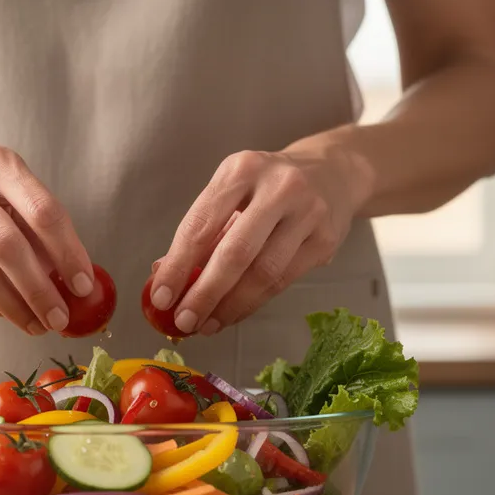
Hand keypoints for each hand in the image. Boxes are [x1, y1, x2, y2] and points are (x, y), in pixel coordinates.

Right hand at [0, 136, 95, 334]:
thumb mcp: (8, 181)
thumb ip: (37, 222)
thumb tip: (73, 277)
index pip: (43, 212)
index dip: (68, 253)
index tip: (83, 286)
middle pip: (9, 247)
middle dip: (40, 291)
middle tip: (61, 318)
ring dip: (14, 306)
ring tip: (37, 325)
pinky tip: (6, 314)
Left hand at [149, 149, 368, 335]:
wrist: (333, 172)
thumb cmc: (268, 187)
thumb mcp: (232, 192)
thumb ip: (201, 231)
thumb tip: (162, 275)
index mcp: (241, 169)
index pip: (202, 224)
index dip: (178, 265)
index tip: (161, 296)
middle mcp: (278, 187)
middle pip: (235, 252)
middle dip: (205, 293)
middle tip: (184, 320)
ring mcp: (307, 213)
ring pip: (263, 273)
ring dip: (230, 306)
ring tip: (206, 325)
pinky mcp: (325, 239)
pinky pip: (283, 281)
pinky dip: (253, 303)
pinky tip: (233, 314)